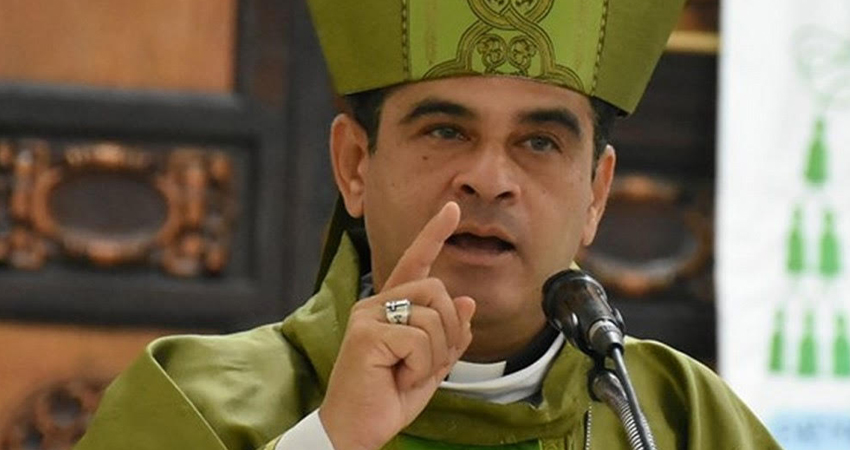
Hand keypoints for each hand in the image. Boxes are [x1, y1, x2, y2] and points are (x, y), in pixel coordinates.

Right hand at [319, 202, 475, 449]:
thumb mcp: (431, 366)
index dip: (435, 234)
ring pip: (432, 315)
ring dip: (434, 354)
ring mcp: (367, 315)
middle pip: (437, 290)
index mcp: (390, 307)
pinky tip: (398, 377)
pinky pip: (418, 339)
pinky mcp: (365, 333)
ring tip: (407, 373)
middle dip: (449, 330)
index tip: (453, 210)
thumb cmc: (388, 398)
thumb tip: (466, 301)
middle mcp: (375, 303)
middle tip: (429, 363)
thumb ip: (448, 335)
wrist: (357, 429)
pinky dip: (421, 366)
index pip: (416, 262)